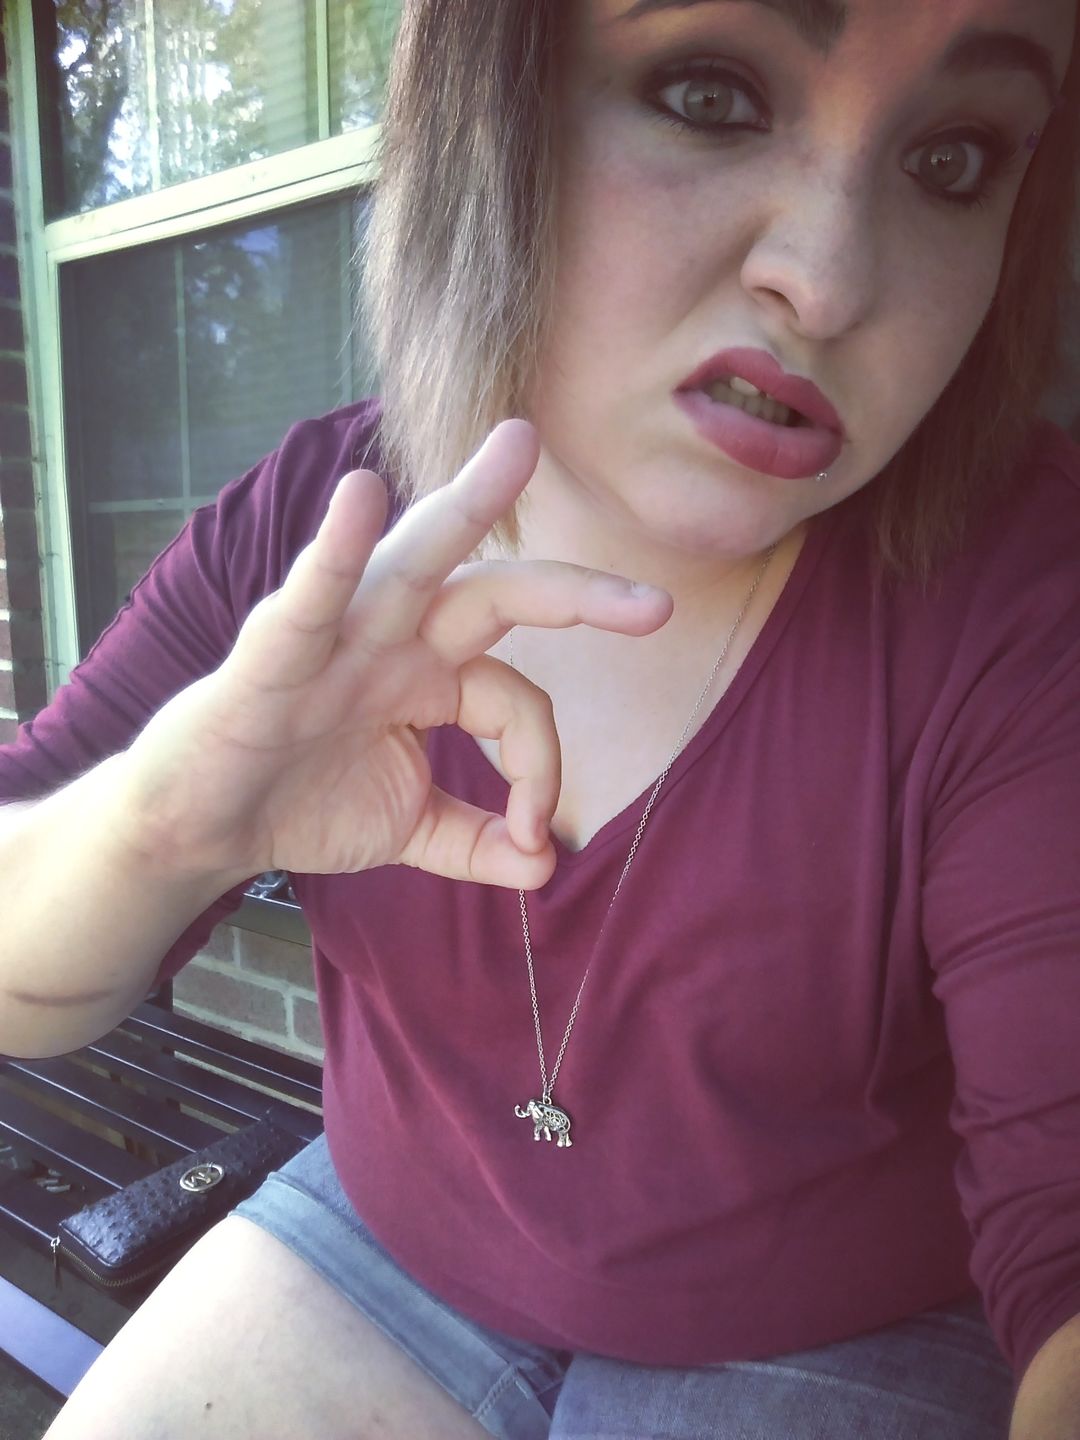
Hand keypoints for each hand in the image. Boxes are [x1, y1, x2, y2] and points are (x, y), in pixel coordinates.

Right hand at [117, 421, 671, 890]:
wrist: (202, 826)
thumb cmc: (301, 802)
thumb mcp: (408, 827)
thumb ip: (477, 842)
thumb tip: (548, 867)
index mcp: (434, 676)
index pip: (517, 702)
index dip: (543, 770)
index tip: (538, 838)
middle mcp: (398, 641)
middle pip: (495, 595)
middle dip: (574, 593)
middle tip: (656, 607)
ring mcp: (340, 638)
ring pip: (413, 562)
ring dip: (467, 504)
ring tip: (519, 446)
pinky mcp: (274, 652)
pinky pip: (310, 598)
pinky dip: (334, 552)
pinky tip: (358, 498)